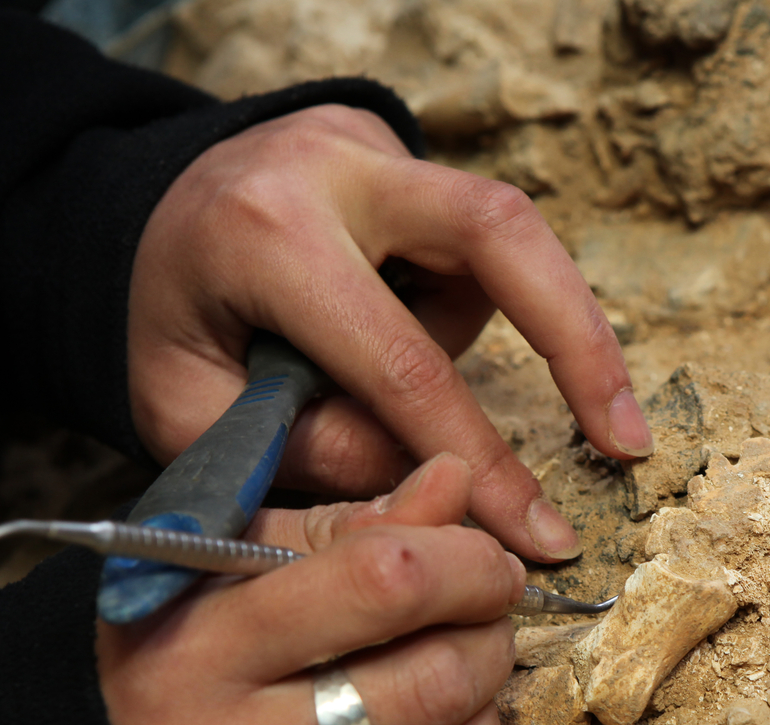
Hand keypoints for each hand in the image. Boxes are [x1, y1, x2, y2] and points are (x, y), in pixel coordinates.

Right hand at [96, 454, 520, 724]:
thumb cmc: (141, 667)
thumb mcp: (206, 570)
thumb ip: (335, 527)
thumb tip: (452, 484)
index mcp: (190, 646)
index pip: (379, 582)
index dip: (463, 560)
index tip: (482, 558)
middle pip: (426, 683)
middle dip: (487, 636)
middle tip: (485, 617)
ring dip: (485, 718)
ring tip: (467, 680)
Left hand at [128, 103, 654, 562]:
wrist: (140, 219)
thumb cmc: (169, 323)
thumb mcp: (192, 413)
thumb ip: (305, 456)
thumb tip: (427, 485)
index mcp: (265, 236)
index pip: (403, 364)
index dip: (483, 463)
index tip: (538, 535)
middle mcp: (335, 166)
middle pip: (503, 235)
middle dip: (581, 344)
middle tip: (629, 439)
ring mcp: (378, 144)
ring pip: (502, 241)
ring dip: (506, 327)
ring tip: (422, 372)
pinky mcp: (406, 150)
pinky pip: (475, 242)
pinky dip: (471, 304)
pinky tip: (405, 322)